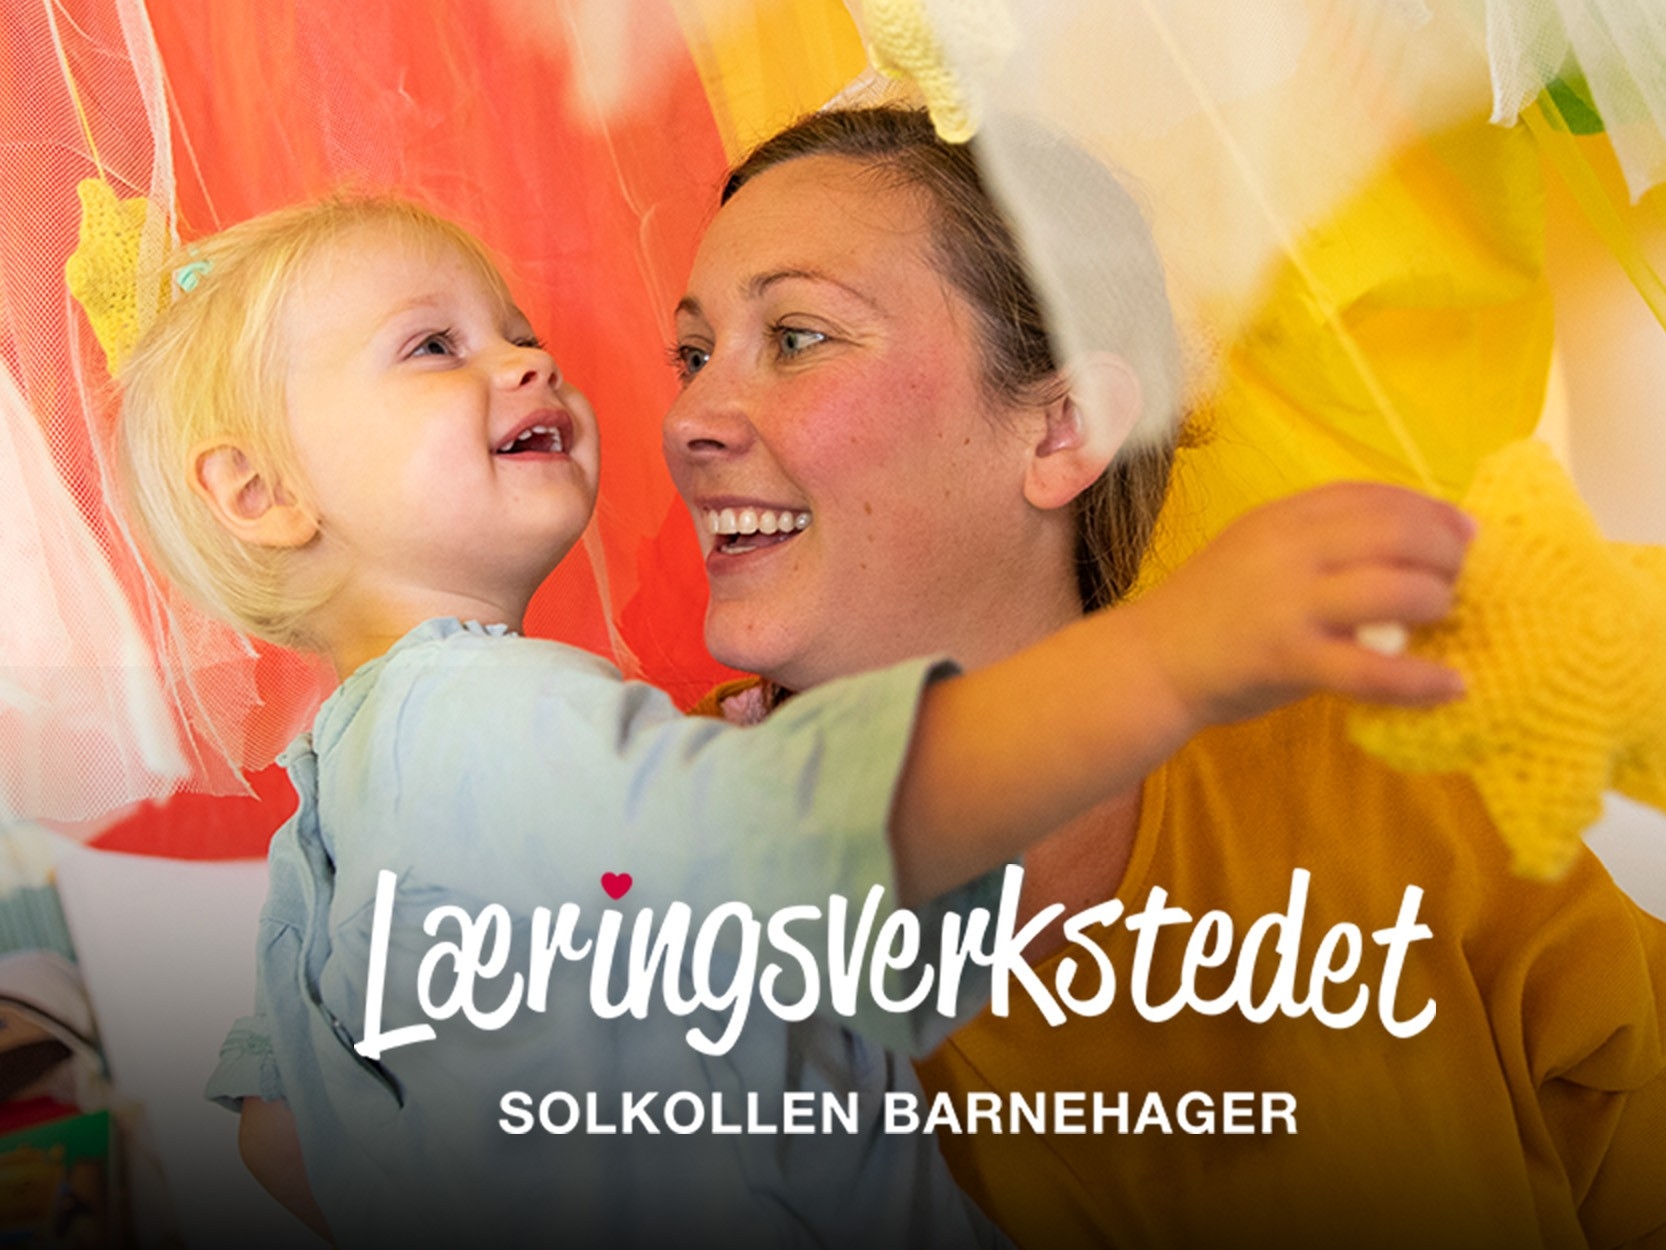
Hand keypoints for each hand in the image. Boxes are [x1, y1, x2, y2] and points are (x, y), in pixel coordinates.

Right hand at [1128, 482, 1473, 729]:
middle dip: (1446, 552)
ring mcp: (1289, 605)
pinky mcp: (1289, 659)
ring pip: (1395, 591)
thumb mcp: (1255, 550)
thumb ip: (1316, 542)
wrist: (1149, 662)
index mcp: (1282, 518)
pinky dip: (1421, 680)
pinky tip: (1452, 686)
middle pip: (1396, 534)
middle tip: (1461, 575)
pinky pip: (1372, 671)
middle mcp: (1289, 551)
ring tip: (1446, 616)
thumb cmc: (1210, 609)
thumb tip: (1404, 545)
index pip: (1373, 496)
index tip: (1463, 530)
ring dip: (1437, 600)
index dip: (1430, 509)